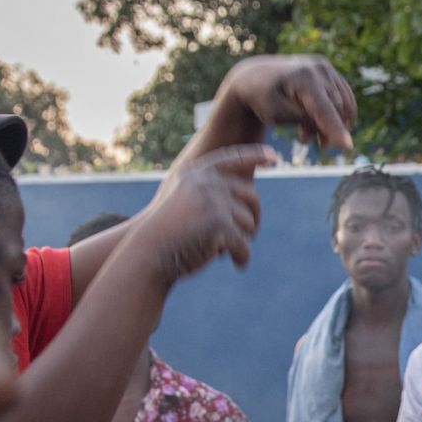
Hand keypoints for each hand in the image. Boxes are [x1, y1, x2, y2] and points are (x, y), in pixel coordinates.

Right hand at [132, 144, 274, 282]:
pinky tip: (237, 265)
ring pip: (248, 223)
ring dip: (242, 240)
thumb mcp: (184, 202)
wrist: (148, 252)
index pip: (231, 158)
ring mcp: (214, 201)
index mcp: (196, 173)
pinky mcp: (220, 224)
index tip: (274, 159)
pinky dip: (242, 257)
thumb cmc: (165, 232)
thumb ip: (210, 192)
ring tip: (227, 251)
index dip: (254, 156)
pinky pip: (244, 245)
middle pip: (250, 196)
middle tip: (254, 233)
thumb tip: (248, 198)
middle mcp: (206, 182)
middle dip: (254, 217)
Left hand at [213, 55, 357, 151]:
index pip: (324, 108)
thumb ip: (306, 121)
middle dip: (331, 130)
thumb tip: (336, 131)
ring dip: (333, 124)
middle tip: (318, 146)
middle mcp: (318, 68)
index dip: (336, 129)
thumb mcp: (278, 115)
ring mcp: (325, 67)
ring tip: (312, 137)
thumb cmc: (262, 99)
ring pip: (343, 103)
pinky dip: (334, 113)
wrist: (254, 76)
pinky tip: (316, 124)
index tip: (348, 147)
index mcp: (303, 77)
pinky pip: (342, 96)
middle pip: (337, 108)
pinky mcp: (327, 70)